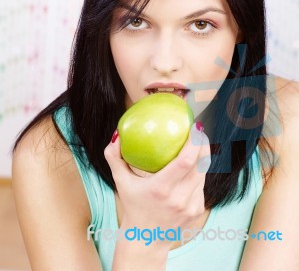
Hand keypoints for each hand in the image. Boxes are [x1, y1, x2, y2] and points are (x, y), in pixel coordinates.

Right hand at [104, 122, 210, 248]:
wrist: (145, 241)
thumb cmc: (132, 207)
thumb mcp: (120, 182)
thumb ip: (114, 158)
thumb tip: (116, 136)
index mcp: (161, 189)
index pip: (185, 161)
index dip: (194, 143)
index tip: (195, 127)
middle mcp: (179, 198)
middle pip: (201, 165)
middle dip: (203, 144)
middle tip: (198, 130)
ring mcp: (190, 207)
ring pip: (203, 174)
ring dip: (203, 158)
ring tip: (198, 144)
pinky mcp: (197, 212)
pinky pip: (201, 186)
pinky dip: (199, 174)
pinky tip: (194, 166)